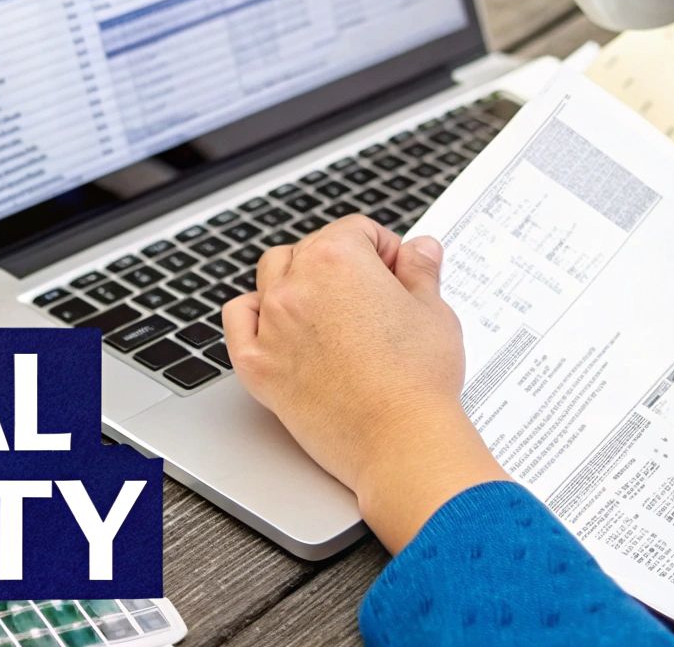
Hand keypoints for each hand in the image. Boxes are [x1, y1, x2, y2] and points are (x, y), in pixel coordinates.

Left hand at [223, 216, 506, 551]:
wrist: (401, 443)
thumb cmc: (420, 381)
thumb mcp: (434, 311)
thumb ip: (421, 272)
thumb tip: (419, 249)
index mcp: (338, 259)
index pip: (356, 230)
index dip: (384, 250)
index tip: (396, 272)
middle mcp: (296, 285)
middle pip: (311, 249)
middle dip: (344, 264)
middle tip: (372, 296)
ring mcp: (271, 324)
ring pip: (271, 276)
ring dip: (298, 280)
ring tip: (330, 309)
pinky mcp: (257, 365)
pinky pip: (238, 320)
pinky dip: (254, 314)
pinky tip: (279, 324)